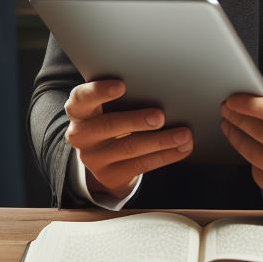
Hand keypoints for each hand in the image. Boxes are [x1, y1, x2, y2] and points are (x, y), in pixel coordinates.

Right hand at [64, 80, 192, 200]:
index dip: (100, 91)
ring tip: (183, 135)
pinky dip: (166, 155)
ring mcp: (93, 158)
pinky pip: (141, 164)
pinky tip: (182, 148)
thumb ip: (125, 97)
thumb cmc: (112, 117)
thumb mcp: (108, 106)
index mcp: (79, 110)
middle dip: (137, 120)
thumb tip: (161, 89)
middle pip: (108, 125)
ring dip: (161, 141)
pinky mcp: (109, 176)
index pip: (82, 98)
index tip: (122, 85)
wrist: (103, 156)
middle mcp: (81, 135)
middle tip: (160, 116)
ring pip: (129, 148)